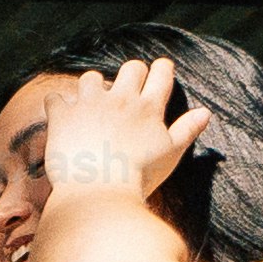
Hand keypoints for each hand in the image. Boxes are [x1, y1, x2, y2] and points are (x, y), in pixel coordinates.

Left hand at [39, 54, 204, 204]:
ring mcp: (90, 104)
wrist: (99, 193)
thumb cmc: (140, 178)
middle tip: (128, 90)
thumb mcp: (170, 155)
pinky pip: (56, 98)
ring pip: (92, 77)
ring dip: (93, 88)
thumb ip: (187, 130)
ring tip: (93, 105)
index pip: (161, 73)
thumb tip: (205, 112)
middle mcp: (121, 99)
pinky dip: (58, 106)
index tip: (160, 71)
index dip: (162, 69)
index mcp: (149, 108)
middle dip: (132, 75)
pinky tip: (62, 117)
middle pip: (131, 68)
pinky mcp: (63, 115)